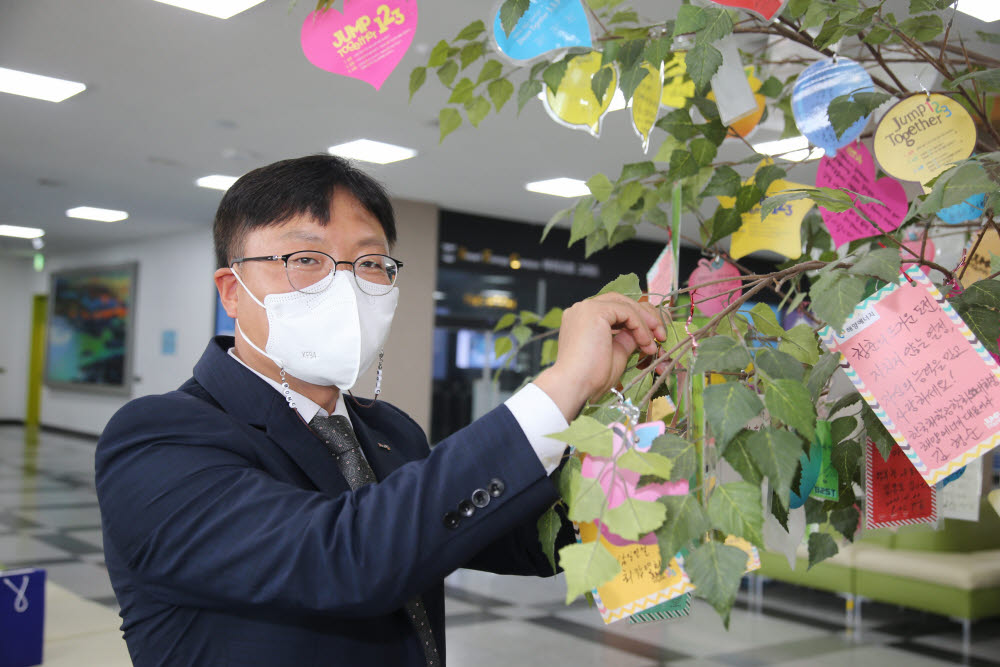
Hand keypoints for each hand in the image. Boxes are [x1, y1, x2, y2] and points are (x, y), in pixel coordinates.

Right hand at [534, 293, 664, 420]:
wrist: (575, 385)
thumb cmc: (590, 377)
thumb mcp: (616, 353)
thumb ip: (627, 338)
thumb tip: (642, 332)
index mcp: (583, 319)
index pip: (614, 309)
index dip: (637, 320)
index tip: (653, 338)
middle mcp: (582, 309)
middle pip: (621, 302)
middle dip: (645, 316)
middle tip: (661, 334)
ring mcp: (587, 308)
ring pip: (625, 304)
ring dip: (645, 321)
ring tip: (656, 340)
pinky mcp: (595, 311)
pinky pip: (627, 312)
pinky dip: (640, 326)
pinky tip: (646, 342)